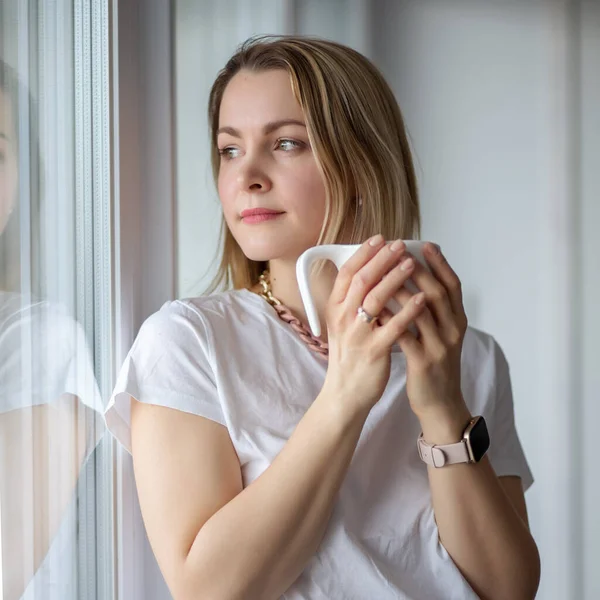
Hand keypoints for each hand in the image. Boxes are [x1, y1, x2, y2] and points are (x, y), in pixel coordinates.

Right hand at [323, 235, 427, 416]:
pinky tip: (422, 298)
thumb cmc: (349, 354)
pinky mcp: (373, 351)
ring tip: (412, 264)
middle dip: (381, 259)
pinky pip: (393, 327)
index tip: (380, 239)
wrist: (346, 392)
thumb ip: (352, 299)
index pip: (346, 273)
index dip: (363, 254)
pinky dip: (408, 311)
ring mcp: (357, 334)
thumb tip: (369, 271)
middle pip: (361, 280)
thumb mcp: (343, 324)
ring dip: (395, 279)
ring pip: (375, 299)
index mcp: (335, 308)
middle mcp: (343, 318)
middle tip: (400, 244)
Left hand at [376, 243, 468, 422]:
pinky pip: (405, 335)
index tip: (425, 244)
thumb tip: (418, 279)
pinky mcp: (423, 362)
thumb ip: (434, 310)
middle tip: (401, 252)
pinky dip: (391, 319)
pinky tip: (376, 307)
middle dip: (419, 270)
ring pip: (422, 311)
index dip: (440, 263)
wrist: (440, 403)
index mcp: (458, 321)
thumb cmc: (435, 363)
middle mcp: (453, 330)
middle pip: (438, 292)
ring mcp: (439, 346)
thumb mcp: (442, 334)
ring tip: (384, 273)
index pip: (453, 285)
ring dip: (402, 290)